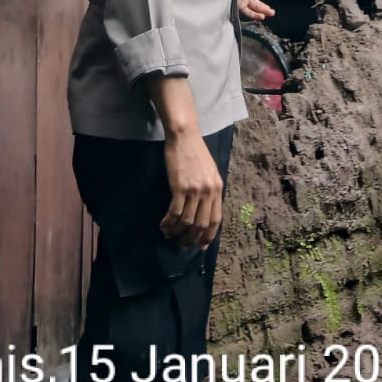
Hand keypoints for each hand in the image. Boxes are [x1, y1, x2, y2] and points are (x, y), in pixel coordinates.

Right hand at [161, 128, 223, 247]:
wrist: (184, 136)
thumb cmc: (196, 152)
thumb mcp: (210, 171)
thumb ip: (210, 190)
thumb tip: (205, 209)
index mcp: (217, 188)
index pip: (216, 219)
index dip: (208, 235)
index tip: (201, 245)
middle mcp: (209, 191)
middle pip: (202, 224)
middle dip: (192, 238)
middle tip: (183, 245)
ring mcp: (195, 190)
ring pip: (187, 221)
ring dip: (178, 232)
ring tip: (170, 236)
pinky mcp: (180, 187)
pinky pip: (175, 212)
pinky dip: (168, 223)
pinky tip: (163, 226)